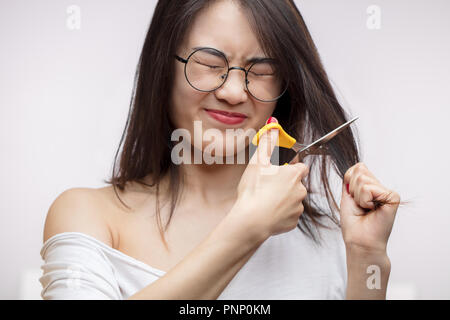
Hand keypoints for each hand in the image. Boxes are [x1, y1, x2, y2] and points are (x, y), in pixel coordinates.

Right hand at [230, 117, 309, 237]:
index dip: (288, 167)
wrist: (251, 221)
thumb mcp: (258, 161)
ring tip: (265, 200)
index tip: (277, 171)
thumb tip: (273, 125)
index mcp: (295, 175)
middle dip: (284, 184)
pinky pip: (288, 215)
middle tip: (267, 186)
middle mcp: (301, 191)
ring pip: (292, 200)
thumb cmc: (255, 191)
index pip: (299, 166)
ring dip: (282, 199)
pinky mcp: (292, 222)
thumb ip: (267, 142)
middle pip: (296, 183)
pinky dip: (280, 214)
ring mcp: (297, 208)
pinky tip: (267, 212)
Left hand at [340, 162, 399, 253]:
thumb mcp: (347, 196)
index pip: (357, 168)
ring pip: (362, 179)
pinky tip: (371, 209)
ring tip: (365, 209)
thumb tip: (357, 165)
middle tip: (360, 206)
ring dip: (357, 197)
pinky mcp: (392, 197)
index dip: (349, 183)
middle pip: (359, 171)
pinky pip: (369, 189)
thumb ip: (351, 179)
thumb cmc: (354, 223)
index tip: (353, 200)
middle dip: (353, 190)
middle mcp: (380, 188)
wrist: (360, 241)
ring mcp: (387, 192)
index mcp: (371, 187)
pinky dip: (364, 200)